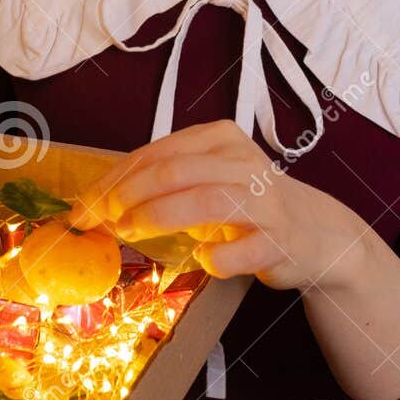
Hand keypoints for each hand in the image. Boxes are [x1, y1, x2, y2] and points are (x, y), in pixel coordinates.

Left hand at [66, 119, 366, 292]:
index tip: (83, 207)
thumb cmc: (246, 204)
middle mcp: (243, 162)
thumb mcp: (208, 179)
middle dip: (127, 196)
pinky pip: (239, 250)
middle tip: (101, 222)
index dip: (114, 181)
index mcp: (221, 139)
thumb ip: (162, 183)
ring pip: (204, 201)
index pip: (156, 153)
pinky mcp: (278, 240)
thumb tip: (97, 202)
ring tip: (130, 232)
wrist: (316, 233)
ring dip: (158, 217)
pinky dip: (215, 258)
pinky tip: (203, 261)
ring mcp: (264, 201)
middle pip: (174, 171)